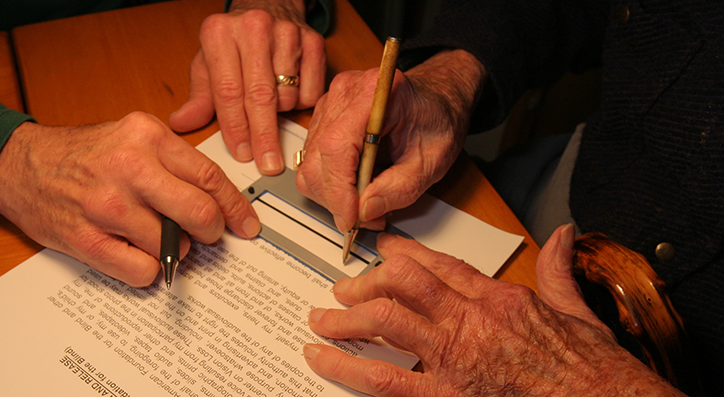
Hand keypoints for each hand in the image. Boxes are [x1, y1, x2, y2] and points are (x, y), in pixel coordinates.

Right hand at [0, 112, 260, 286]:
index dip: (235, 207)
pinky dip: (149, 269)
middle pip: (199, 213)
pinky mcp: (86, 239)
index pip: (209, 177)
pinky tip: (136, 253)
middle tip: (207, 235)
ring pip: (174, 246)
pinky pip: (143, 271)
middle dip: (211, 231)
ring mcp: (107, 205)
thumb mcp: (133, 137)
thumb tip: (218, 200)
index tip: (246, 224)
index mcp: (147, 136)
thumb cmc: (83, 154)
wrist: (20, 164)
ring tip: (155, 236)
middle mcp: (129, 168)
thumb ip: (174, 162)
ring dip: (174, 249)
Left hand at [169, 0, 325, 174]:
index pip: (228, 91)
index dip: (235, 128)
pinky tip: (290, 91)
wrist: (269, 6)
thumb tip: (181, 124)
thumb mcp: (209, 64)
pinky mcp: (313, 41)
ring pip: (287, 95)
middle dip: (263, 135)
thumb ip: (199, 97)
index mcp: (220, 33)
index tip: (242, 153)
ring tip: (271, 103)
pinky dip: (301, 102)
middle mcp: (253, 28)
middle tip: (267, 163)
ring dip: (280, 112)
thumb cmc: (235, 43)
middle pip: (260, 96)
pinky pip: (310, 91)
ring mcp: (287, 33)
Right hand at [296, 49, 484, 232]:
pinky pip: (311, 161)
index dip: (339, 189)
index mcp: (373, 94)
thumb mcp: (432, 160)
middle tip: (365, 218)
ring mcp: (329, 105)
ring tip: (364, 203)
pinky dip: (329, 184)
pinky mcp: (323, 119)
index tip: (351, 218)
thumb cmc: (437, 119)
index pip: (336, 147)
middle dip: (336, 199)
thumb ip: (400, 188)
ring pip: (309, 165)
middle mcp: (344, 94)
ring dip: (331, 195)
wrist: (437, 98)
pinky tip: (355, 188)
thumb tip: (365, 210)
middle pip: (316, 159)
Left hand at [303, 225, 684, 395]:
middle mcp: (472, 319)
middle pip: (404, 284)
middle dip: (368, 283)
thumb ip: (560, 269)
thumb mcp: (577, 310)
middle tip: (344, 289)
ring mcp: (455, 357)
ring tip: (320, 319)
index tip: (385, 248)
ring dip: (346, 318)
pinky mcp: (447, 394)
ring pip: (385, 322)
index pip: (441, 264)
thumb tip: (562, 235)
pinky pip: (386, 378)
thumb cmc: (593, 367)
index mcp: (500, 297)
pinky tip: (321, 359)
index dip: (406, 252)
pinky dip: (347, 367)